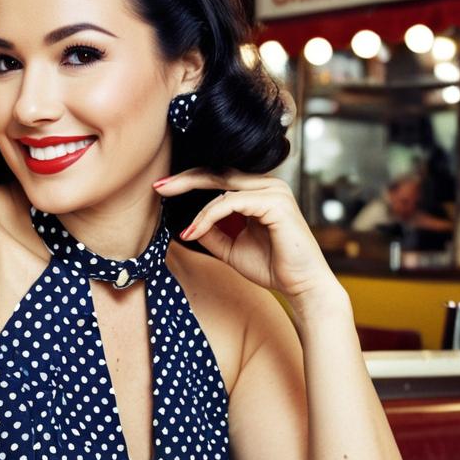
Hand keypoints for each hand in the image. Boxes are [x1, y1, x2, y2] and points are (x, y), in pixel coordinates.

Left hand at [154, 170, 335, 307]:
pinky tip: (194, 232)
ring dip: (196, 206)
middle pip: (217, 171)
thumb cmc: (271, 267)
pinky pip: (231, 202)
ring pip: (222, 187)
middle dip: (184, 179)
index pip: (218, 176)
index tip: (161, 188)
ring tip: (182, 225)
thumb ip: (210, 231)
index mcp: (259, 191)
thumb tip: (184, 221)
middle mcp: (267, 185)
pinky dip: (208, 216)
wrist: (302, 287)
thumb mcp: (229, 247)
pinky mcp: (275, 203)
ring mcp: (273, 191)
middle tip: (158, 186)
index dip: (189, 180)